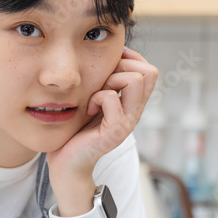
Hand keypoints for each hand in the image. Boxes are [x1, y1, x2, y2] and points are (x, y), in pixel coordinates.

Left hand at [47, 46, 158, 180]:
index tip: (108, 66)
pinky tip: (88, 108)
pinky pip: (111, 98)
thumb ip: (106, 81)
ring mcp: (127, 122)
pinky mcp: (114, 132)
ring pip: (135, 80)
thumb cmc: (77, 128)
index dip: (130, 59)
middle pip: (148, 71)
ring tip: (96, 95)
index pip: (150, 70)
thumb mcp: (95, 98)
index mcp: (133, 103)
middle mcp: (135, 112)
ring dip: (110, 80)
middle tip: (102, 83)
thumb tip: (111, 56)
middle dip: (121, 67)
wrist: (67, 162)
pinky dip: (97, 97)